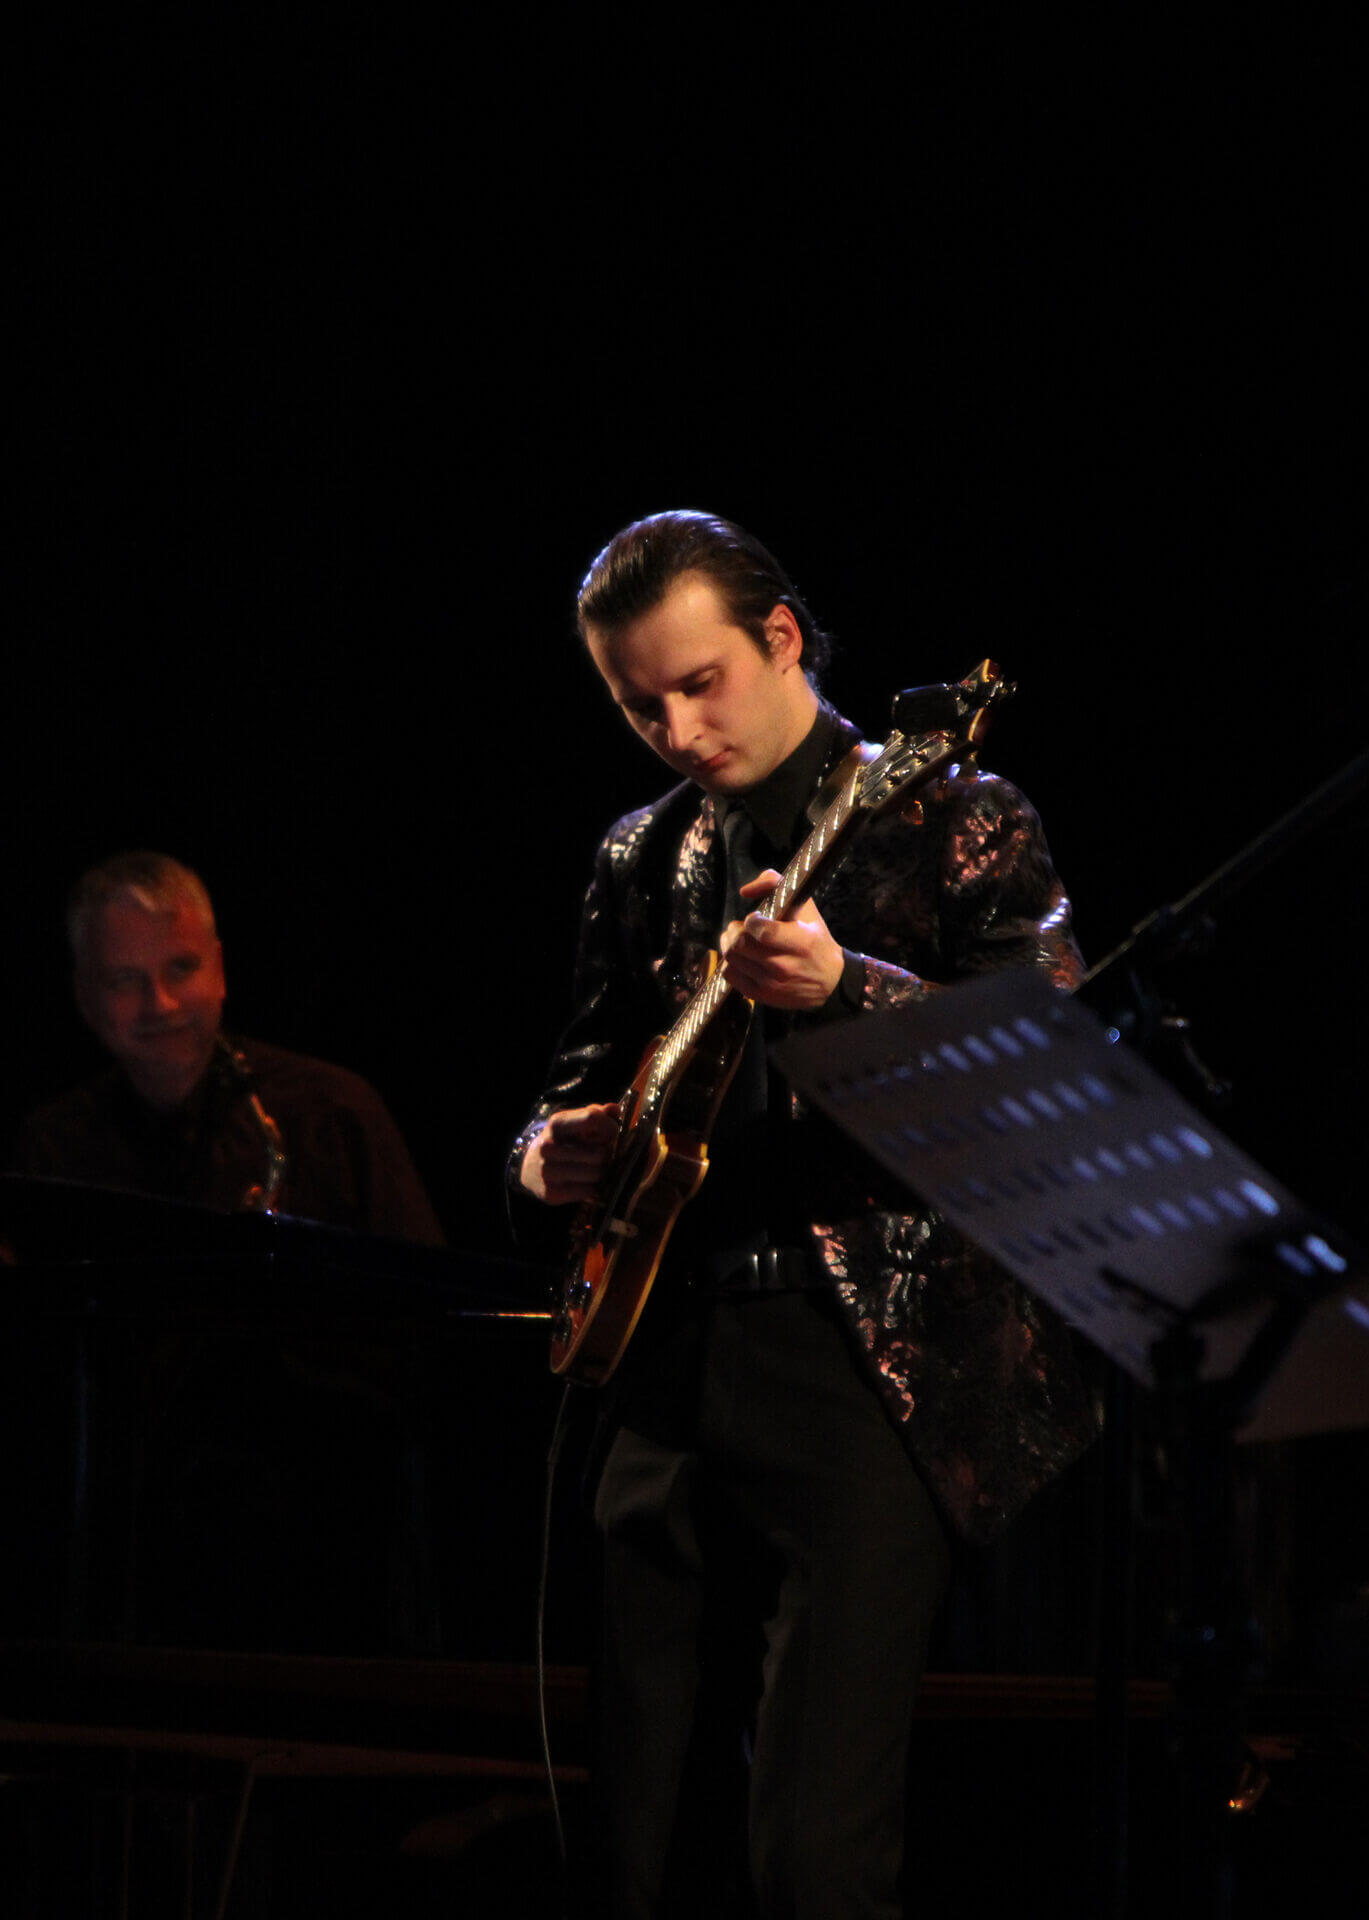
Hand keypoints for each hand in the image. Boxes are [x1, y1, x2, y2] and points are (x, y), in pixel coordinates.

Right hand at [520, 1102, 620, 1204]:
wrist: (530, 1168)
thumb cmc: (562, 1142)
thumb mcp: (574, 1122)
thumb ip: (597, 1114)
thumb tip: (615, 1109)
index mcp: (556, 1124)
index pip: (592, 1118)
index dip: (610, 1126)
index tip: (613, 1132)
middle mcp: (548, 1147)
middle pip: (600, 1152)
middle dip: (608, 1153)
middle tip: (604, 1154)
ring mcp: (548, 1171)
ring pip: (597, 1173)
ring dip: (602, 1172)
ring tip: (595, 1167)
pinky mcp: (552, 1192)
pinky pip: (589, 1191)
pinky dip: (593, 1187)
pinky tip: (586, 1181)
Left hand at [719, 870, 845, 1009]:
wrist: (831, 982)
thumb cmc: (815, 940)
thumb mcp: (805, 907)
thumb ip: (776, 884)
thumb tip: (745, 891)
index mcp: (800, 942)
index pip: (762, 931)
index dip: (751, 920)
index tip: (756, 917)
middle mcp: (784, 966)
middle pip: (740, 944)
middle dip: (735, 930)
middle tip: (742, 927)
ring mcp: (771, 984)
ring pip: (731, 959)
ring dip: (730, 944)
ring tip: (741, 940)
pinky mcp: (761, 996)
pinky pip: (730, 976)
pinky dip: (731, 962)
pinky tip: (742, 957)